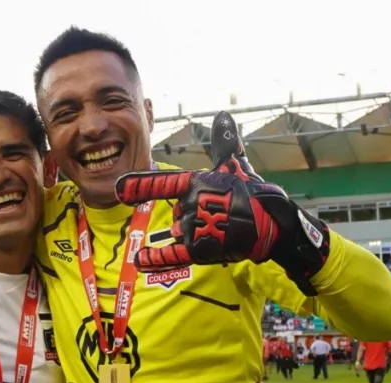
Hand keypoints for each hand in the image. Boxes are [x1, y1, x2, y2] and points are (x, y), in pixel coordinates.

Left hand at [114, 111, 330, 295]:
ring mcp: (195, 228)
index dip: (140, 186)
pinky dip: (157, 259)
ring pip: (179, 231)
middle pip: (176, 212)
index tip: (119, 188)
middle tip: (216, 213)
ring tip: (214, 227)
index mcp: (197, 182)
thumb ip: (223, 141)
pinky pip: (173, 255)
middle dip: (192, 214)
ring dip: (192, 230)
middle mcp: (193, 205)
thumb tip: (223, 114)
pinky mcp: (201, 249)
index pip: (164, 184)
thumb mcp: (235, 164)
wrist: (271, 222)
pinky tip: (140, 260)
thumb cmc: (251, 192)